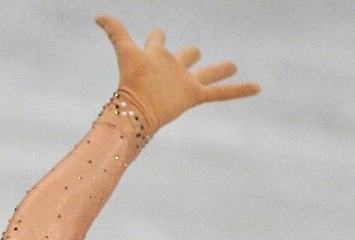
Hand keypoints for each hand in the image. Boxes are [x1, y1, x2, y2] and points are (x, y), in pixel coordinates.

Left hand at [94, 14, 260, 133]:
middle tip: (194, 53)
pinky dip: (239, 91)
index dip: (157, 37)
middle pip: (186, 55)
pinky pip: (221, 93)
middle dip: (189, 54)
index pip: (157, 39)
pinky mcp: (194, 96)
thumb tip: (97, 16)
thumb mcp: (125, 51)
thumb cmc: (131, 80)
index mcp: (156, 55)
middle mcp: (172, 68)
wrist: (138, 109)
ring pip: (207, 73)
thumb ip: (115, 32)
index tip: (157, 35)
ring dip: (220, 69)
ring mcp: (184, 82)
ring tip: (232, 65)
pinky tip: (258, 88)